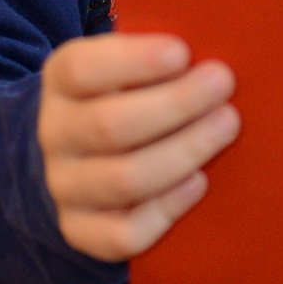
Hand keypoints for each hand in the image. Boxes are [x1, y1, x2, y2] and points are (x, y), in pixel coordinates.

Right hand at [38, 33, 238, 261]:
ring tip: (226, 125)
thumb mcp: (123, 64)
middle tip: (222, 84)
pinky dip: (167, 208)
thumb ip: (155, 57)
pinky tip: (200, 182)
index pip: (82, 69)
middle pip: (110, 125)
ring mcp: (66, 187)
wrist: (77, 154)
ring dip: (184, 151)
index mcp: (61, 81)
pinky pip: (124, 234)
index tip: (182, 53)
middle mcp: (56, 134)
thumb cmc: (123, 94)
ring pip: (124, 179)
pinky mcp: (82, 231)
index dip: (133, 61)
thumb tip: (211, 50)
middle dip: (175, 104)